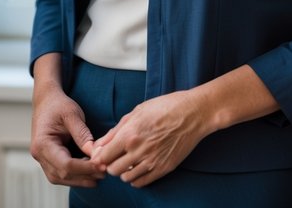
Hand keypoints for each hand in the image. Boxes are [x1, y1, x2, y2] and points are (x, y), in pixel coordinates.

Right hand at [29, 58, 104, 188]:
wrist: (46, 101)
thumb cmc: (58, 105)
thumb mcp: (72, 115)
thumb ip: (83, 135)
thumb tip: (96, 155)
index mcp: (42, 143)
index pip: (65, 164)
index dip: (86, 168)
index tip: (103, 165)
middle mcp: (39, 154)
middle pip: (63, 174)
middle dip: (85, 176)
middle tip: (105, 171)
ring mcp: (42, 159)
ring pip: (61, 178)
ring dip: (81, 179)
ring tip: (99, 173)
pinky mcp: (48, 160)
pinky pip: (61, 174)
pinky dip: (76, 175)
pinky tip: (90, 170)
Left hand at [90, 90, 209, 187]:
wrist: (192, 114)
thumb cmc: (163, 108)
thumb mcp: (134, 113)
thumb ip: (114, 131)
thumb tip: (99, 145)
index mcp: (129, 135)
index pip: (103, 156)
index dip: (99, 156)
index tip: (102, 153)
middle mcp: (138, 151)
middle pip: (112, 170)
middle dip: (110, 164)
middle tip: (114, 158)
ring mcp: (152, 162)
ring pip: (126, 178)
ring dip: (123, 172)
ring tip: (127, 162)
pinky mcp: (164, 169)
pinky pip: (142, 183)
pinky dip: (136, 178)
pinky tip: (138, 168)